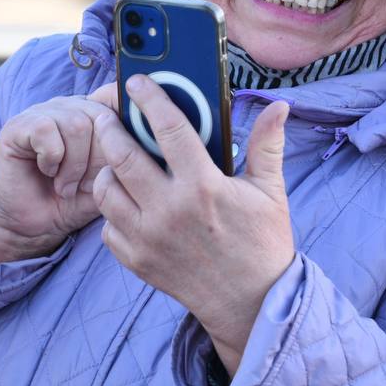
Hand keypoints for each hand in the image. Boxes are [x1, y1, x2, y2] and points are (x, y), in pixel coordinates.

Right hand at [0, 83, 119, 279]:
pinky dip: (52, 158)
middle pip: (104, 116)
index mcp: (98, 114)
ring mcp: (45, 112)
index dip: (127, 128)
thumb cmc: (75, 201)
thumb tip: (159, 144)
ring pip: (77, 124)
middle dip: (100, 158)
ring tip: (66, 184)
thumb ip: (132, 158)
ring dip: (75, 164)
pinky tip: (48, 171)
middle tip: (86, 183)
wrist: (32, 225)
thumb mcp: (112, 180)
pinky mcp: (19, 125)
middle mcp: (73, 106)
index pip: (122, 99)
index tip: (123, 160)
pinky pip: (47, 130)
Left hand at [93, 74, 294, 373]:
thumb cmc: (263, 242)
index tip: (137, 83)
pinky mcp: (136, 260)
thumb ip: (267, 145)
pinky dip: (113, 208)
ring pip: (105, 189)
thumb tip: (280, 106)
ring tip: (120, 159)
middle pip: (120, 155)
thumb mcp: (270, 191)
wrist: (250, 302)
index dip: (150, 99)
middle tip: (109, 115)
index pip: (168, 129)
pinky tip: (130, 200)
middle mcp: (169, 210)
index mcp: (204, 186)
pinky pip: (107, 225)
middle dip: (110, 127)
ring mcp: (147, 238)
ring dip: (108, 168)